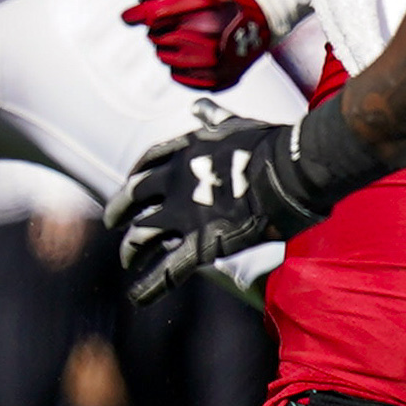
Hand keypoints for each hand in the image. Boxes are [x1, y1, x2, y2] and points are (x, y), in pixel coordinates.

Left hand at [105, 105, 331, 306]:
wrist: (292, 171)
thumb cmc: (272, 146)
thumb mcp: (236, 125)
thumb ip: (214, 119)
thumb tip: (199, 107)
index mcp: (183, 152)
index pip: (146, 164)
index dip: (134, 177)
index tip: (130, 185)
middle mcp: (174, 182)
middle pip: (132, 198)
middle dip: (118, 211)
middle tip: (112, 222)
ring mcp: (184, 215)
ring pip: (141, 236)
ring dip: (130, 251)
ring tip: (128, 262)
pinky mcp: (201, 245)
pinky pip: (167, 271)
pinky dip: (149, 286)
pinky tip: (137, 297)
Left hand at [117, 0, 273, 90]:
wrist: (254, 25)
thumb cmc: (218, 4)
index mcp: (199, 4)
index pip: (150, 14)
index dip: (136, 16)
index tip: (130, 17)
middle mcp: (206, 31)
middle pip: (154, 36)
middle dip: (161, 30)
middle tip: (181, 24)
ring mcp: (210, 57)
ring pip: (162, 57)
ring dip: (169, 48)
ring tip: (191, 39)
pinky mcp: (212, 78)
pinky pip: (176, 75)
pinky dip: (181, 66)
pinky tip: (197, 54)